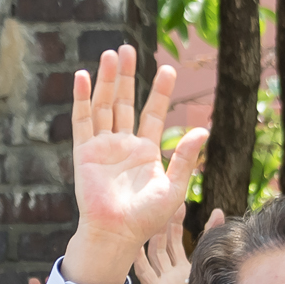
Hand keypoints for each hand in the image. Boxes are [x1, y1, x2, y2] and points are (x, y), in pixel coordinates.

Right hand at [62, 46, 208, 283]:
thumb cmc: (147, 219)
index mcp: (146, 151)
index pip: (153, 113)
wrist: (117, 235)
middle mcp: (123, 145)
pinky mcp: (84, 153)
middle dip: (127, 76)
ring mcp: (103, 147)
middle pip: (125, 102)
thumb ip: (185, 158)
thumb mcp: (174, 188)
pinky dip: (81, 98)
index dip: (159, 91)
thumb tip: (203, 129)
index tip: (168, 69)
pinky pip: (82, 120)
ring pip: (104, 105)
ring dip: (106, 80)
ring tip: (111, 54)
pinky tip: (82, 76)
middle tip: (129, 49)